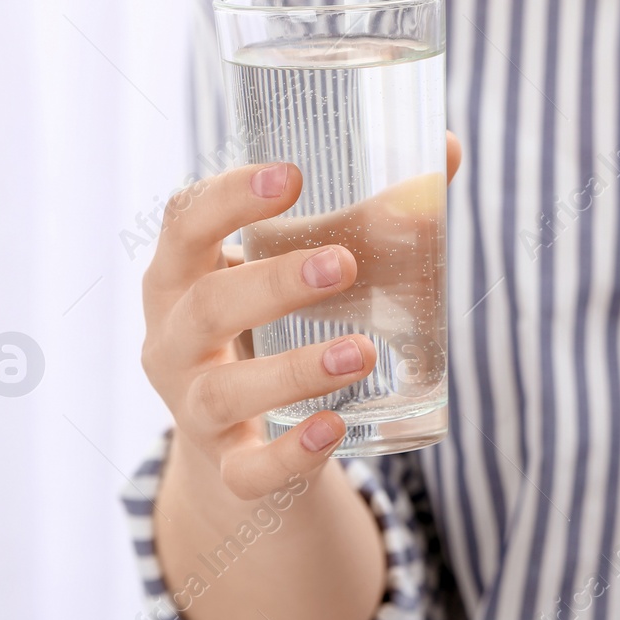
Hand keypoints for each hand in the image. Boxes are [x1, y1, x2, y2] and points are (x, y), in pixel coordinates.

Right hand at [141, 133, 461, 499]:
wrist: (244, 447)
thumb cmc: (274, 327)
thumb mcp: (302, 272)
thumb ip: (368, 215)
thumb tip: (445, 148)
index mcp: (183, 275)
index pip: (183, 223)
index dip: (228, 196)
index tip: (292, 176)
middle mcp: (173, 339)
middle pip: (205, 305)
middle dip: (274, 283)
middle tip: (345, 264)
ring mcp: (194, 409)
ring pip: (224, 392)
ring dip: (295, 369)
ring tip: (362, 352)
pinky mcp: (228, 470)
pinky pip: (248, 470)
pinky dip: (291, 453)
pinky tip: (335, 429)